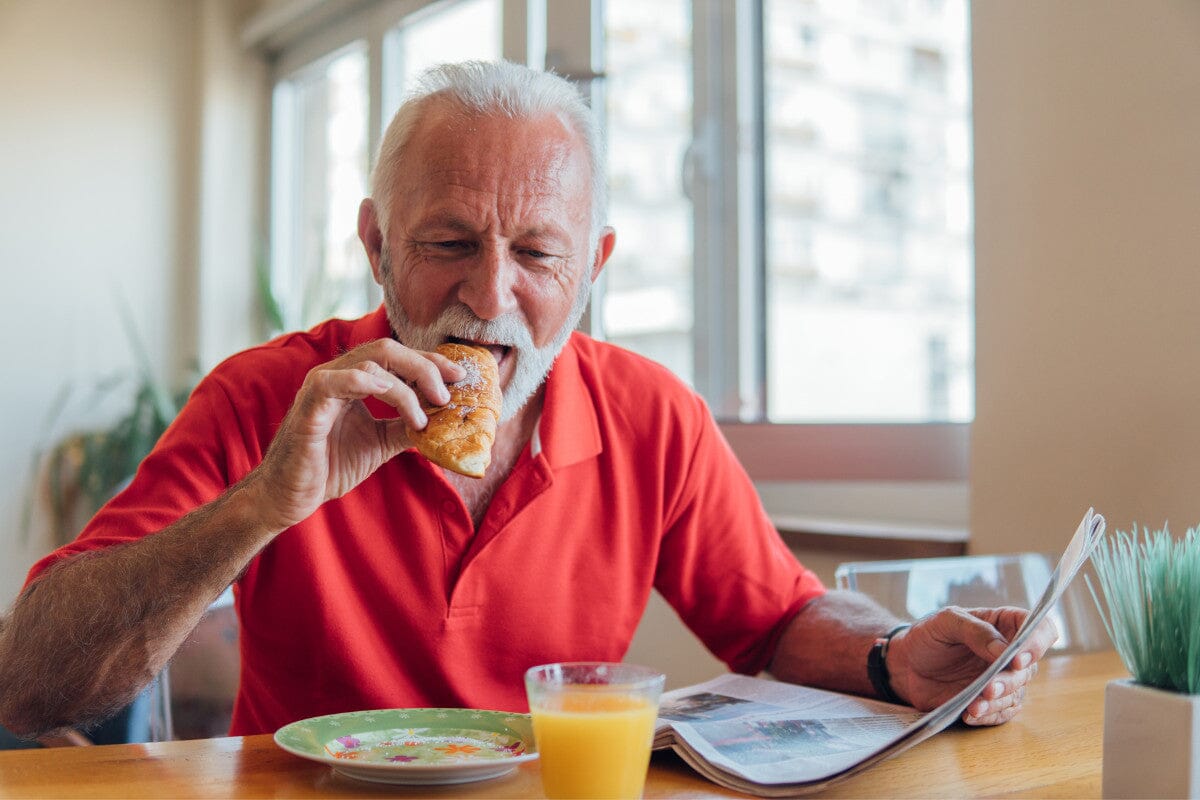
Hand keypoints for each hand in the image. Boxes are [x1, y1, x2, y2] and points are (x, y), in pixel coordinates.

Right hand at [246, 338, 464, 530]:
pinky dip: (365, 381)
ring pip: (371, 362)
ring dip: (406, 387)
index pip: (398, 357)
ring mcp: (322, 386)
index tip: (460, 377)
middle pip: (389, 350)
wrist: (291, 496)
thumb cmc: (330, 466)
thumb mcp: (381, 443)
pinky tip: (388, 394)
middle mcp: (339, 374)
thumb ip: (407, 427)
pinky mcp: (309, 406)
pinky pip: (336, 381)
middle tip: (447, 394)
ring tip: (422, 417)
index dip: (431, 362)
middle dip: (425, 367)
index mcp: (355, 380)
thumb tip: (445, 419)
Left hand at [887, 606, 1057, 725]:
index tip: (1019, 658)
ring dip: (998, 702)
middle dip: (1010, 680)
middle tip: (989, 688)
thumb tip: (1004, 650)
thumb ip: (975, 631)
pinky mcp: (992, 702)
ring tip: (975, 705)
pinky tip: (970, 714)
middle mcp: (1010, 653)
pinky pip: (1001, 713)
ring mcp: (1002, 679)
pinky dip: (988, 716)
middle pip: (1029, 668)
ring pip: (1017, 694)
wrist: (906, 664)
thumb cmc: (928, 635)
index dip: (1037, 643)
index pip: (1040, 628)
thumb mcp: (946, 622)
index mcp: (1004, 624)